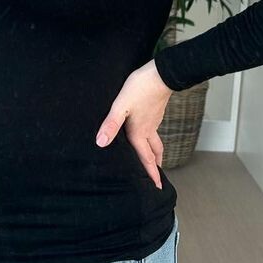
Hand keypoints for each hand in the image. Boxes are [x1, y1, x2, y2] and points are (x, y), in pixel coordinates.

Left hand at [95, 60, 172, 188]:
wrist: (162, 73)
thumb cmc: (140, 89)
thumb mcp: (120, 106)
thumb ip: (111, 125)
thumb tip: (101, 143)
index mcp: (139, 132)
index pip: (145, 158)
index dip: (150, 174)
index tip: (157, 188)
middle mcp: (148, 129)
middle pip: (154, 153)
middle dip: (155, 167)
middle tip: (157, 179)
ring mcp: (154, 120)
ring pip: (155, 142)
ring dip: (155, 153)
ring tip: (154, 160)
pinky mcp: (156, 112)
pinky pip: (154, 131)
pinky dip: (152, 139)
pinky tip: (147, 133)